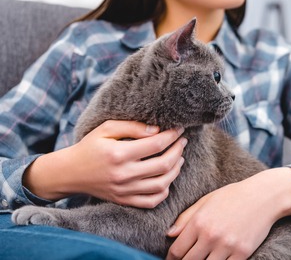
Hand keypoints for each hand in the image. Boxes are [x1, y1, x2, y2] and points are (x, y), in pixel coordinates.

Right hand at [24, 120, 186, 208]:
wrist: (70, 173)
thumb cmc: (90, 146)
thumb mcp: (106, 128)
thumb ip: (132, 127)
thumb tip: (157, 130)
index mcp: (119, 154)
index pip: (156, 144)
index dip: (172, 135)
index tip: (179, 129)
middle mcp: (124, 174)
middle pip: (164, 164)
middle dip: (178, 150)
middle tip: (182, 141)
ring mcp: (125, 191)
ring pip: (162, 184)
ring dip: (176, 170)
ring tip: (179, 157)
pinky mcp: (124, 200)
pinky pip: (152, 201)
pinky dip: (165, 191)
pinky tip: (167, 178)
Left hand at [166, 168, 290, 259]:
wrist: (264, 196)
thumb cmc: (234, 196)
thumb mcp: (207, 201)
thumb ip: (186, 218)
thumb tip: (169, 234)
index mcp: (199, 221)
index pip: (177, 250)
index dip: (171, 258)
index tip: (174, 259)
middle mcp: (211, 235)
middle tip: (188, 259)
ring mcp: (227, 246)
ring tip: (204, 257)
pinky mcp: (242, 253)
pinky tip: (220, 258)